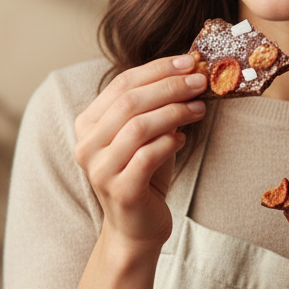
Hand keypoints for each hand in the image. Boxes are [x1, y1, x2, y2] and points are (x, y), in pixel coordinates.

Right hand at [73, 54, 205, 247]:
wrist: (137, 227)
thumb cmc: (144, 175)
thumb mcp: (147, 135)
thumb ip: (155, 106)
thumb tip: (188, 71)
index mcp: (88, 124)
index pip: (122, 83)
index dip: (157, 69)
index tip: (189, 61)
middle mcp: (87, 145)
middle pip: (130, 102)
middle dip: (170, 86)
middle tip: (200, 81)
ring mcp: (100, 169)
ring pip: (138, 126)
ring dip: (174, 112)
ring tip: (199, 108)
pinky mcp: (120, 190)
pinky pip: (147, 156)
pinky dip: (170, 142)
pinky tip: (184, 138)